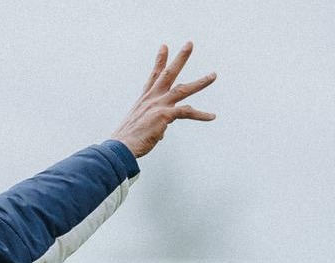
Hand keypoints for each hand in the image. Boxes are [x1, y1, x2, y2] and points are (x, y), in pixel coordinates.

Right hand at [111, 42, 215, 157]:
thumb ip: (154, 125)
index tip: (165, 47)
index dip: (160, 61)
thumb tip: (162, 133)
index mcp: (144, 99)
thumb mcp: (140, 128)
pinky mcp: (165, 115)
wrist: (121, 146)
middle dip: (180, 58)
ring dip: (200, 82)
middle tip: (190, 44)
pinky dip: (201, 115)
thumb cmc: (128, 140)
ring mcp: (159, 105)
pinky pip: (187, 112)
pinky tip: (212, 116)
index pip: (154, 76)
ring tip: (213, 75)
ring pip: (183, 89)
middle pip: (168, 73)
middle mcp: (152, 98)